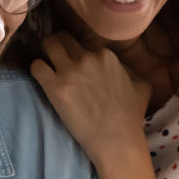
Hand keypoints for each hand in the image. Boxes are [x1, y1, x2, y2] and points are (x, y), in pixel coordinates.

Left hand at [29, 32, 151, 163]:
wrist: (116, 140)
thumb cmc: (130, 116)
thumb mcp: (141, 85)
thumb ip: (129, 69)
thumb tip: (120, 67)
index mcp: (106, 55)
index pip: (84, 43)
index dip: (77, 52)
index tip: (75, 61)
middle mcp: (87, 58)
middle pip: (63, 38)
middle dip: (58, 45)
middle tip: (55, 57)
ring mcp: (70, 71)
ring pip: (48, 45)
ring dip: (45, 52)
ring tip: (45, 63)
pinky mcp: (55, 87)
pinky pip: (36, 66)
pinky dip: (36, 69)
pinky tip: (41, 78)